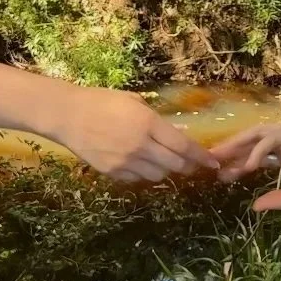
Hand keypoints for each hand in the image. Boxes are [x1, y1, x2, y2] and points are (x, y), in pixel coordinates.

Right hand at [49, 87, 218, 181]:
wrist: (68, 116)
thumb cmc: (101, 101)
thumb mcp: (133, 101)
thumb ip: (155, 119)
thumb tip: (173, 131)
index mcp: (148, 124)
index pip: (183, 146)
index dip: (201, 156)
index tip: (213, 162)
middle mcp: (141, 146)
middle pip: (175, 165)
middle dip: (186, 166)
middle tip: (190, 164)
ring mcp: (126, 162)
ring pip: (158, 176)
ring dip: (164, 170)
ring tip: (160, 161)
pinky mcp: (113, 173)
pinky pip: (137, 179)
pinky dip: (142, 173)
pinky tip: (138, 162)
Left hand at [211, 122, 280, 210]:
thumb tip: (254, 207)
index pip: (258, 158)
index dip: (239, 165)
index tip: (222, 177)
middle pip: (252, 144)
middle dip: (231, 152)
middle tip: (209, 163)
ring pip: (258, 135)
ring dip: (238, 145)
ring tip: (219, 157)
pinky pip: (275, 138)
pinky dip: (261, 149)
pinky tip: (249, 165)